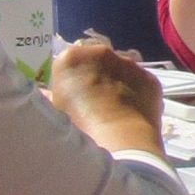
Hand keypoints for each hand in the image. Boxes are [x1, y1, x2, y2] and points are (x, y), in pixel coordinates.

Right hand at [49, 37, 166, 152]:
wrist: (119, 143)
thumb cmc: (77, 128)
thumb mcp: (53, 112)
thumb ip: (49, 96)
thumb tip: (45, 94)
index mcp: (71, 58)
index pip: (70, 60)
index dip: (71, 79)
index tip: (73, 96)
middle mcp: (102, 52)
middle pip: (96, 61)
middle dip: (95, 76)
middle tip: (93, 103)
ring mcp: (129, 63)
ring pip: (121, 70)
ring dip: (117, 83)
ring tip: (114, 111)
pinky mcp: (150, 78)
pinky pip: (140, 83)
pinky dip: (136, 94)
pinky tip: (131, 114)